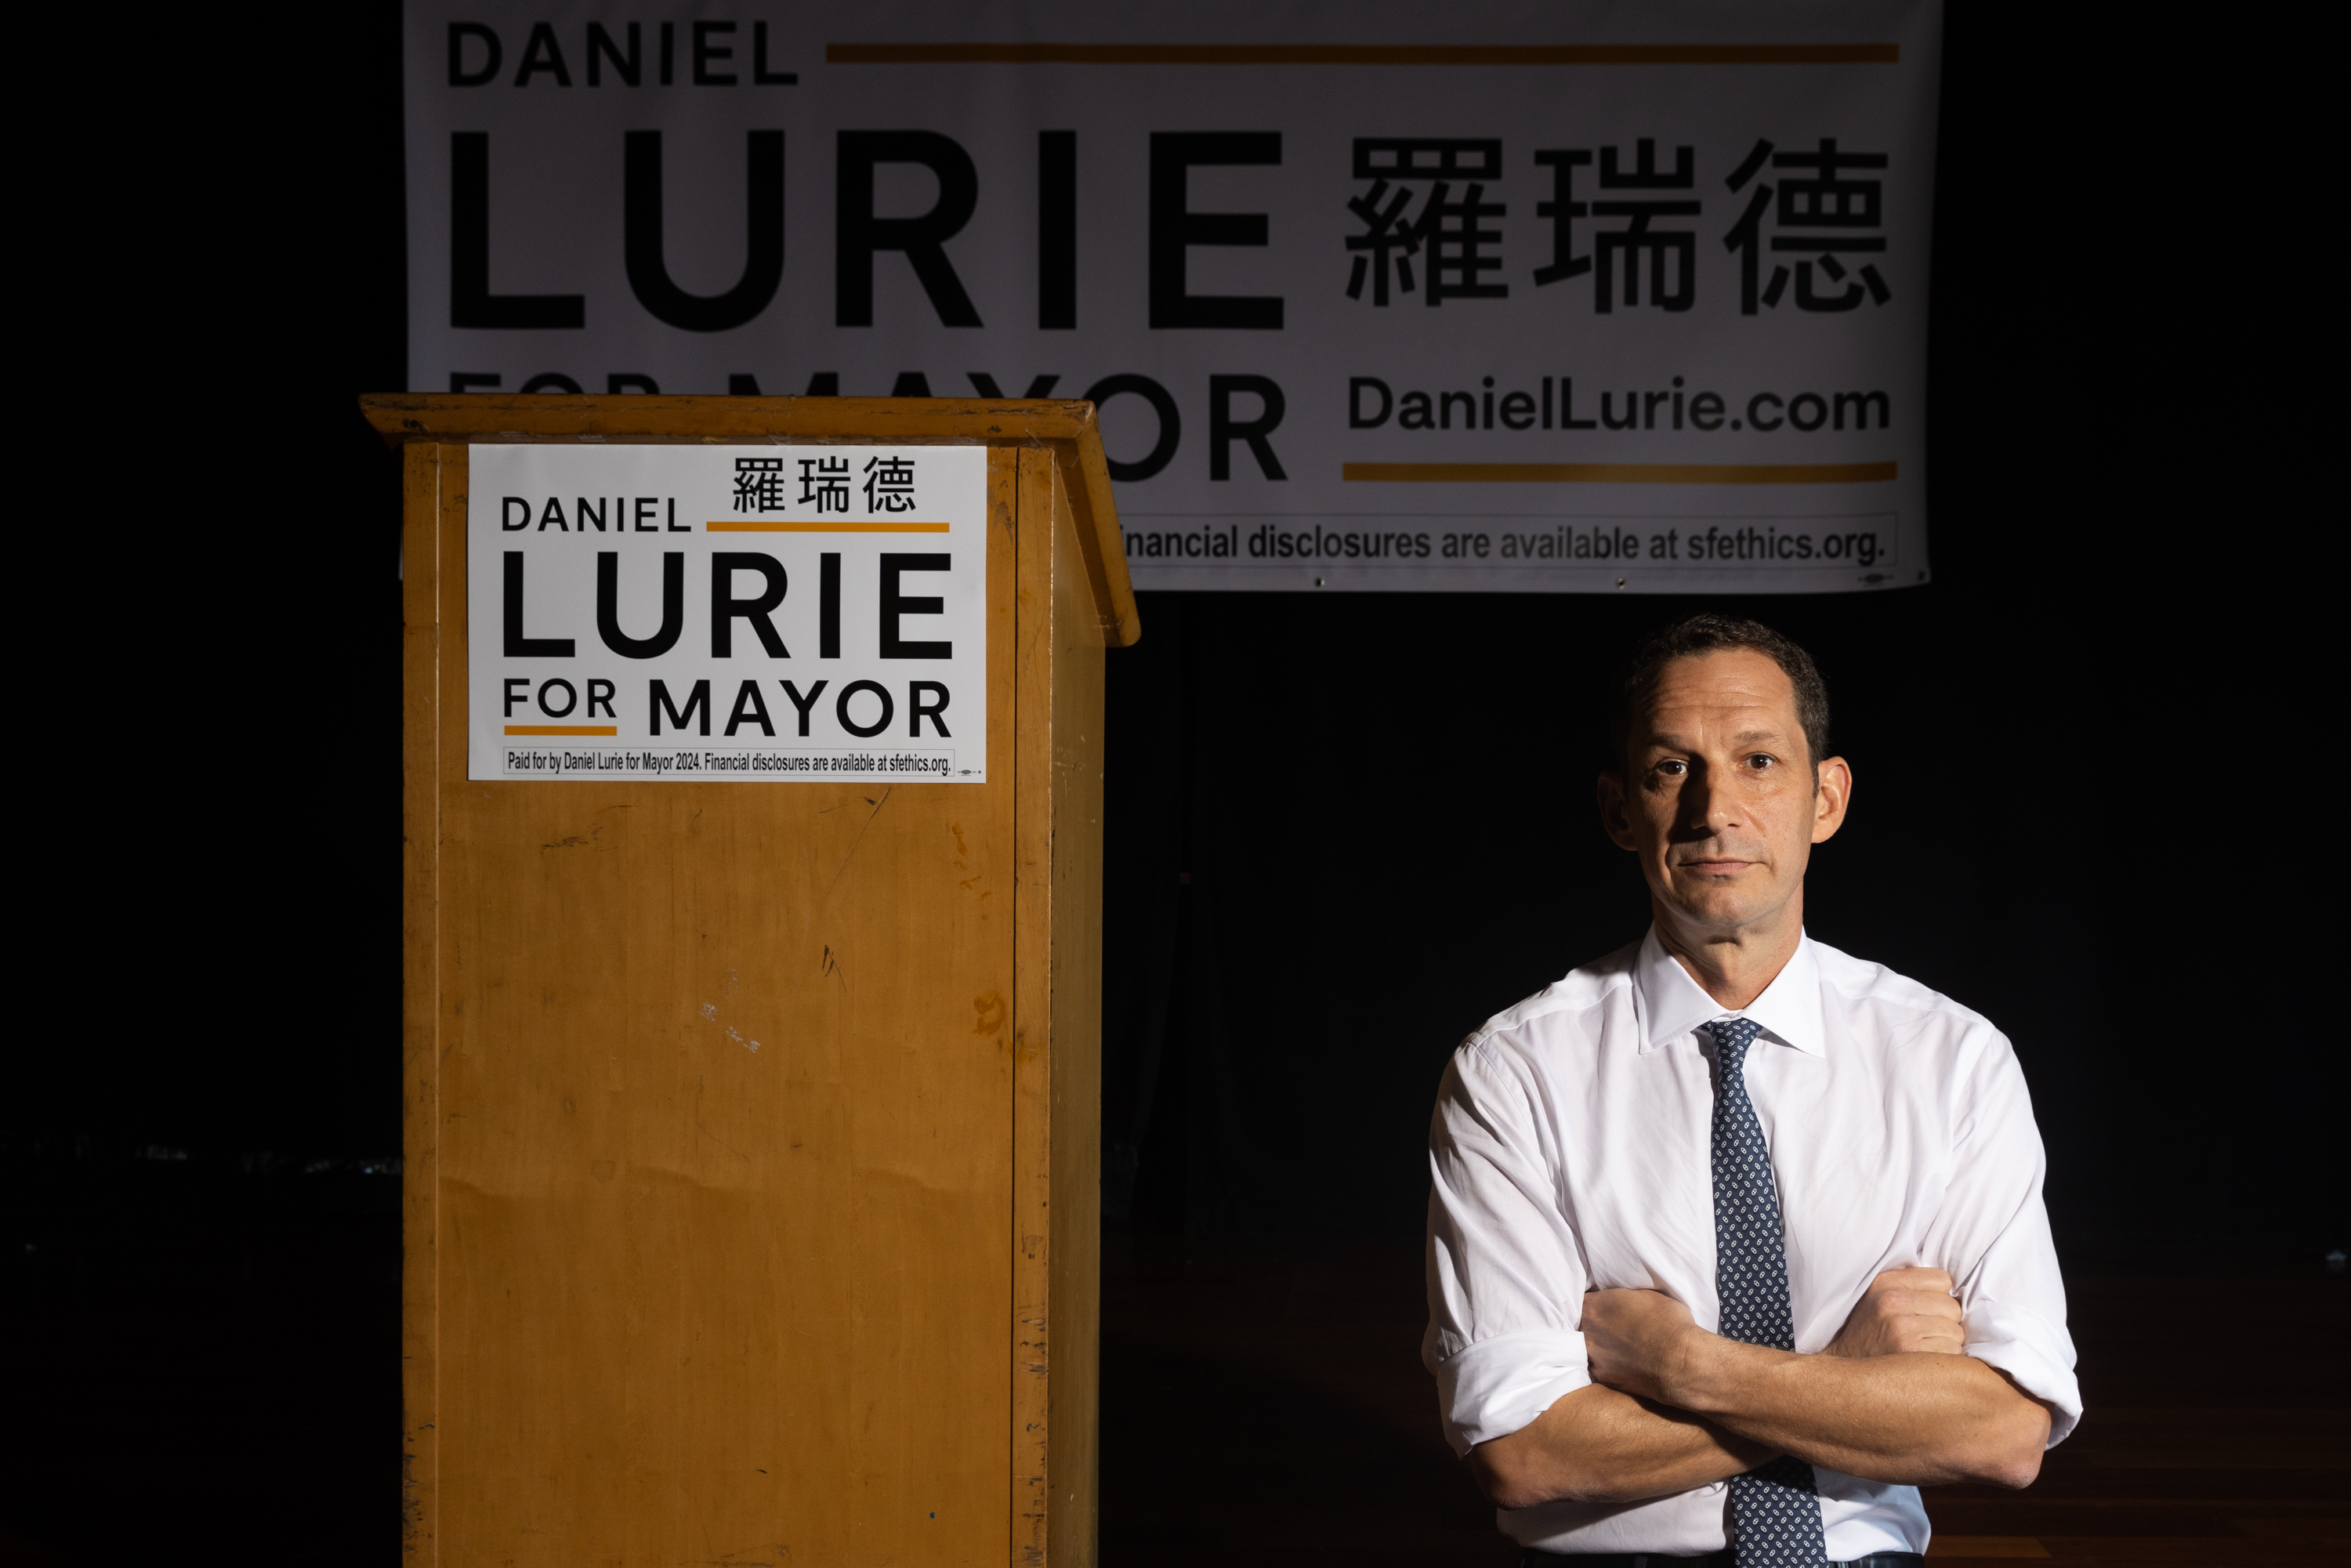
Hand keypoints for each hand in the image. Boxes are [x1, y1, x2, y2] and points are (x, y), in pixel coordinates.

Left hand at [1581, 1287, 1702, 1401]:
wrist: (1681, 1363)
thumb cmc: (1668, 1323)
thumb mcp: (1645, 1294)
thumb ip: (1623, 1297)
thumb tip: (1621, 1300)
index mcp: (1594, 1306)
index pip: (1581, 1300)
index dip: (1594, 1303)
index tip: (1605, 1307)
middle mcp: (1586, 1332)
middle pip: (1581, 1325)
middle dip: (1593, 1324)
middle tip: (1611, 1326)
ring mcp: (1593, 1358)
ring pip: (1587, 1348)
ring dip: (1598, 1345)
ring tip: (1618, 1346)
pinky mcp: (1604, 1379)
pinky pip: (1599, 1367)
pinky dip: (1608, 1363)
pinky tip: (1623, 1362)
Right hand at [1826, 1268, 1964, 1357]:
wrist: (1846, 1372)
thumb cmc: (1869, 1334)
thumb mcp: (1878, 1297)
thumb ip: (1910, 1286)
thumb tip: (1956, 1289)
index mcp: (1886, 1282)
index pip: (1942, 1279)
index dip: (1939, 1297)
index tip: (1926, 1310)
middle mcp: (1892, 1301)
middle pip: (1952, 1307)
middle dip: (1946, 1322)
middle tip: (1925, 1333)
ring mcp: (1901, 1327)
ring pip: (1956, 1332)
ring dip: (1947, 1343)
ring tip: (1923, 1347)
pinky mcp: (1910, 1352)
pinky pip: (1953, 1352)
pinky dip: (1945, 1360)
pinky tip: (1926, 1362)